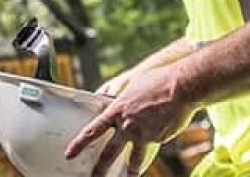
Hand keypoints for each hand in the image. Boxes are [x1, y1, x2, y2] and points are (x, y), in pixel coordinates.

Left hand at [66, 65, 195, 175]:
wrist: (180, 87)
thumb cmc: (157, 81)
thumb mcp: (134, 88)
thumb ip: (124, 101)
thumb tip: (121, 105)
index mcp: (117, 111)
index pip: (92, 131)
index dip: (79, 143)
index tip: (69, 154)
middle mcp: (128, 127)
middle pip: (109, 152)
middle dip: (100, 169)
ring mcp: (143, 136)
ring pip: (133, 159)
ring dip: (130, 171)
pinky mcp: (158, 139)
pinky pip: (154, 140)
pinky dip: (156, 135)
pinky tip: (164, 123)